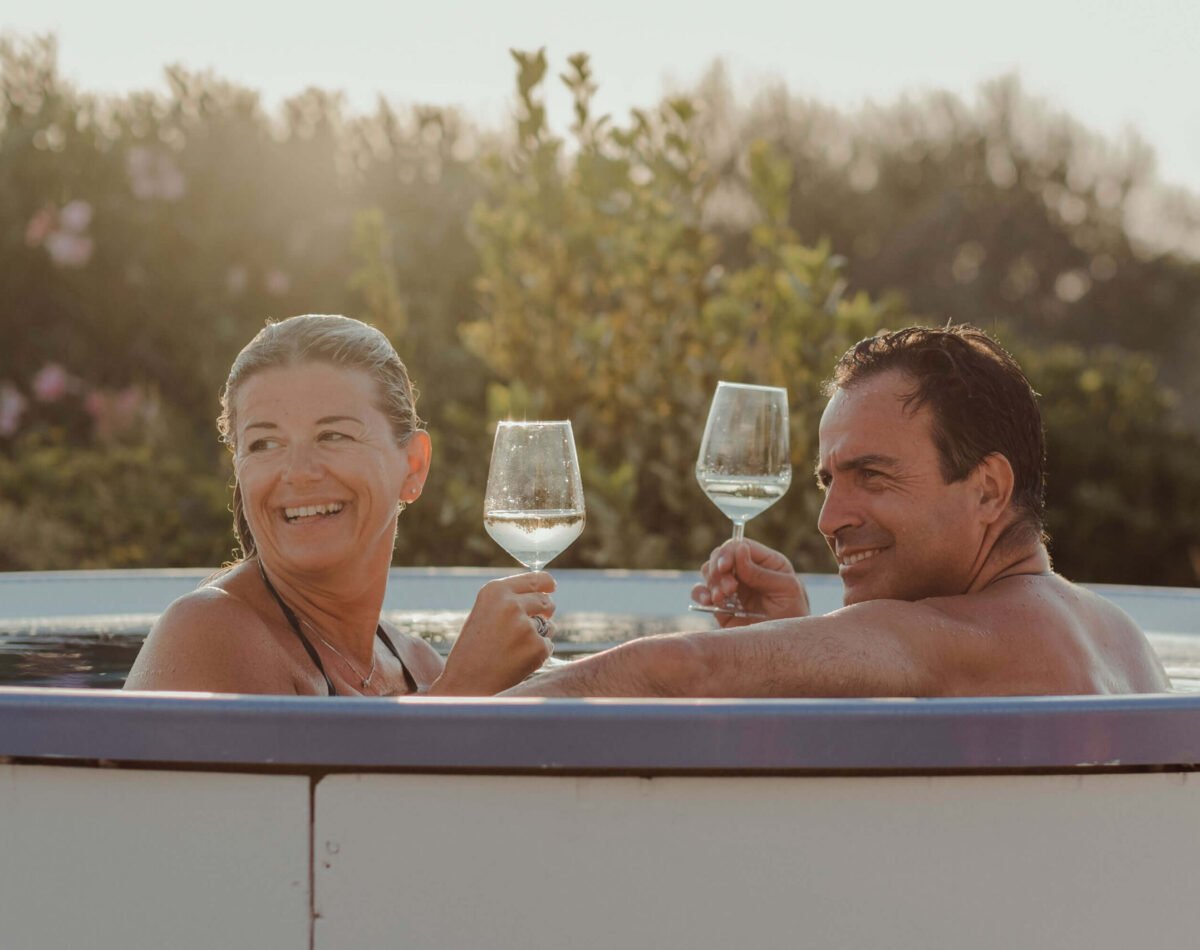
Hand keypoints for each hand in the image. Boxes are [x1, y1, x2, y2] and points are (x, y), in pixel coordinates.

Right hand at [431, 572, 555, 694]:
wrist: (465, 684)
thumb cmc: (473, 649)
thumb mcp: (484, 613)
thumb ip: (510, 600)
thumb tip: (547, 593)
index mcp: (495, 590)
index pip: (535, 579)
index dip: (547, 583)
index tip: (552, 587)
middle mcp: (511, 604)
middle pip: (546, 601)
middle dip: (544, 613)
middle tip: (525, 630)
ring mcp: (526, 626)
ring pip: (549, 626)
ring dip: (540, 635)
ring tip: (512, 650)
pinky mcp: (537, 647)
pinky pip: (548, 645)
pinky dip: (537, 654)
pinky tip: (516, 662)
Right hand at [690, 539, 808, 627]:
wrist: (785, 648)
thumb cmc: (794, 615)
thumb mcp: (786, 589)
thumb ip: (762, 572)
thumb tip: (739, 549)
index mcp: (766, 562)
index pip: (741, 546)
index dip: (729, 552)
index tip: (725, 566)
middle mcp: (746, 571)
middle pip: (720, 556)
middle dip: (719, 570)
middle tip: (729, 589)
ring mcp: (732, 588)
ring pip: (708, 571)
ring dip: (711, 582)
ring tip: (722, 598)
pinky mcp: (721, 605)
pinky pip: (701, 592)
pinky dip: (700, 594)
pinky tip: (709, 602)